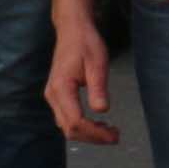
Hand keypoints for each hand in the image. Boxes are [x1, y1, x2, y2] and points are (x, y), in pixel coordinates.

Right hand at [45, 9, 119, 145]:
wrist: (72, 30)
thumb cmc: (86, 44)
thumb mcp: (97, 64)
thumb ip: (98, 88)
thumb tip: (101, 111)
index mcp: (61, 88)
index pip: (75, 122)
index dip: (95, 133)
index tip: (115, 135)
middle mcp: (52, 95)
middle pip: (69, 129)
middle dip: (93, 137)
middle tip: (116, 136)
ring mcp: (52, 95)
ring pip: (66, 126)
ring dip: (87, 133)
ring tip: (110, 130)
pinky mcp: (57, 95)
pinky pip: (66, 118)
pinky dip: (82, 125)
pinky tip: (97, 122)